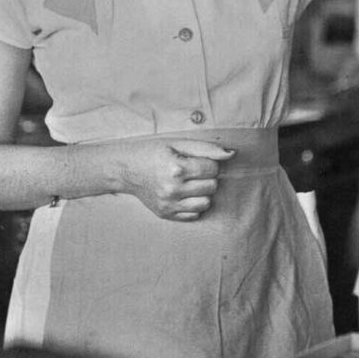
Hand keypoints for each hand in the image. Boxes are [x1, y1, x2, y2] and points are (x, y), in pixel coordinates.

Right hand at [119, 138, 234, 220]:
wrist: (126, 169)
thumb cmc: (154, 152)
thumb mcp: (178, 143)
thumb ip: (207, 148)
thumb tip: (232, 154)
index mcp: (177, 168)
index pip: (212, 168)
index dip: (208, 162)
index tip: (196, 160)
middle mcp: (173, 189)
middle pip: (212, 186)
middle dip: (206, 177)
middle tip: (192, 171)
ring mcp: (169, 204)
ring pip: (206, 203)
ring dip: (202, 192)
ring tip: (189, 183)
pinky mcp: (166, 214)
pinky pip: (194, 214)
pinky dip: (193, 204)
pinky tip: (183, 194)